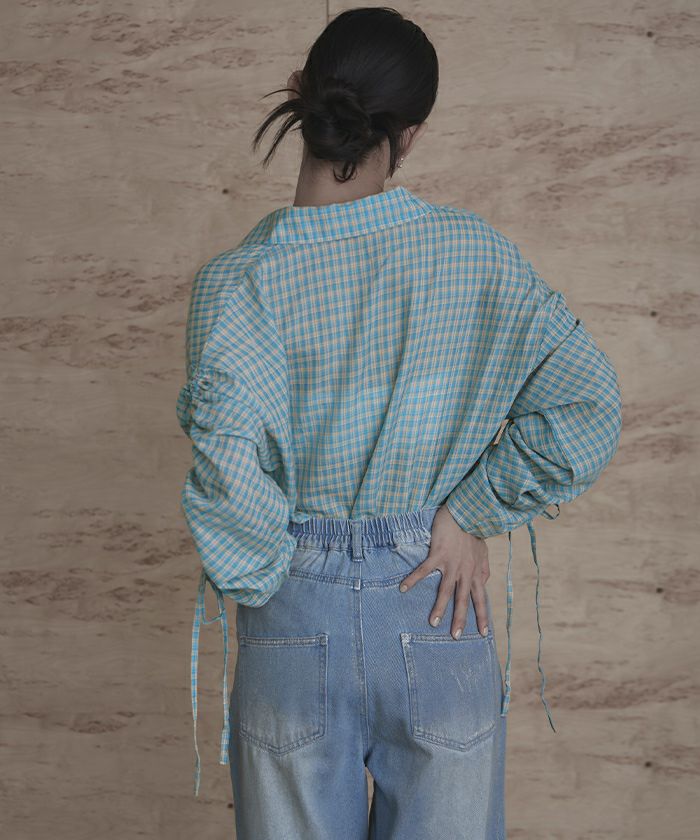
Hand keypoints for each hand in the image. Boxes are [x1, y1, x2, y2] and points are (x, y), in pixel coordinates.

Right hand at [399, 505, 489, 638]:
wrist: (465, 513)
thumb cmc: (472, 532)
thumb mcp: (483, 552)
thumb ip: (484, 568)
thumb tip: (485, 580)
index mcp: (475, 572)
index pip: (480, 598)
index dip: (482, 616)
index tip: (483, 633)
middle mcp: (465, 572)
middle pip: (462, 600)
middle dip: (460, 619)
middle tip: (455, 637)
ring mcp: (451, 564)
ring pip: (445, 590)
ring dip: (439, 607)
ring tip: (433, 622)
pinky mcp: (438, 554)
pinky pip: (424, 570)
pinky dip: (413, 579)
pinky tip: (403, 588)